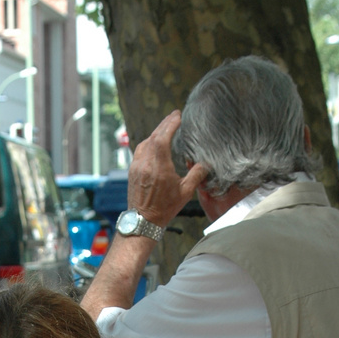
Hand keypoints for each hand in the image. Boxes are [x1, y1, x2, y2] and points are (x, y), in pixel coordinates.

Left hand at [127, 111, 207, 226]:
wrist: (142, 221)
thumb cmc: (164, 209)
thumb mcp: (185, 192)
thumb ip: (197, 174)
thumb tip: (205, 164)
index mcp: (159, 166)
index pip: (163, 137)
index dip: (170, 124)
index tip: (178, 116)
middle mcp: (145, 163)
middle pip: (154, 136)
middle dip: (164, 124)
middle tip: (174, 115)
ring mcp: (137, 166)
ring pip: (145, 142)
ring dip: (156, 132)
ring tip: (165, 126)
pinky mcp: (132, 171)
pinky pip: (140, 150)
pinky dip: (148, 142)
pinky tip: (154, 143)